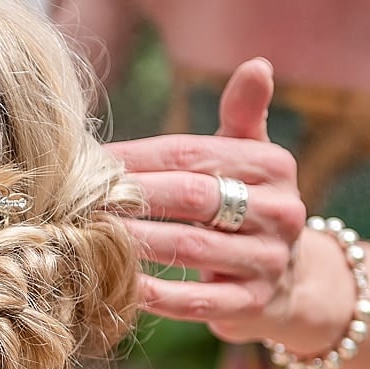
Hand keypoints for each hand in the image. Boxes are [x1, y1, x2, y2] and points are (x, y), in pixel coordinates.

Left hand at [106, 58, 306, 342]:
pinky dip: (156, 294)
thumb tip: (258, 63)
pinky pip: (197, 300)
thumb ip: (243, 114)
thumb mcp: (249, 157)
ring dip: (135, 242)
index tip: (92, 162)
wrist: (289, 282)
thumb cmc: (246, 206)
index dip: (139, 157)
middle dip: (132, 197)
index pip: (193, 154)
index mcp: (273, 165)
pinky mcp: (254, 305)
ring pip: (190, 247)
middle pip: (191, 197)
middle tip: (80, 198)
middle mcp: (281, 211)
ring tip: (87, 236)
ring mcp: (269, 261)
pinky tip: (118, 285)